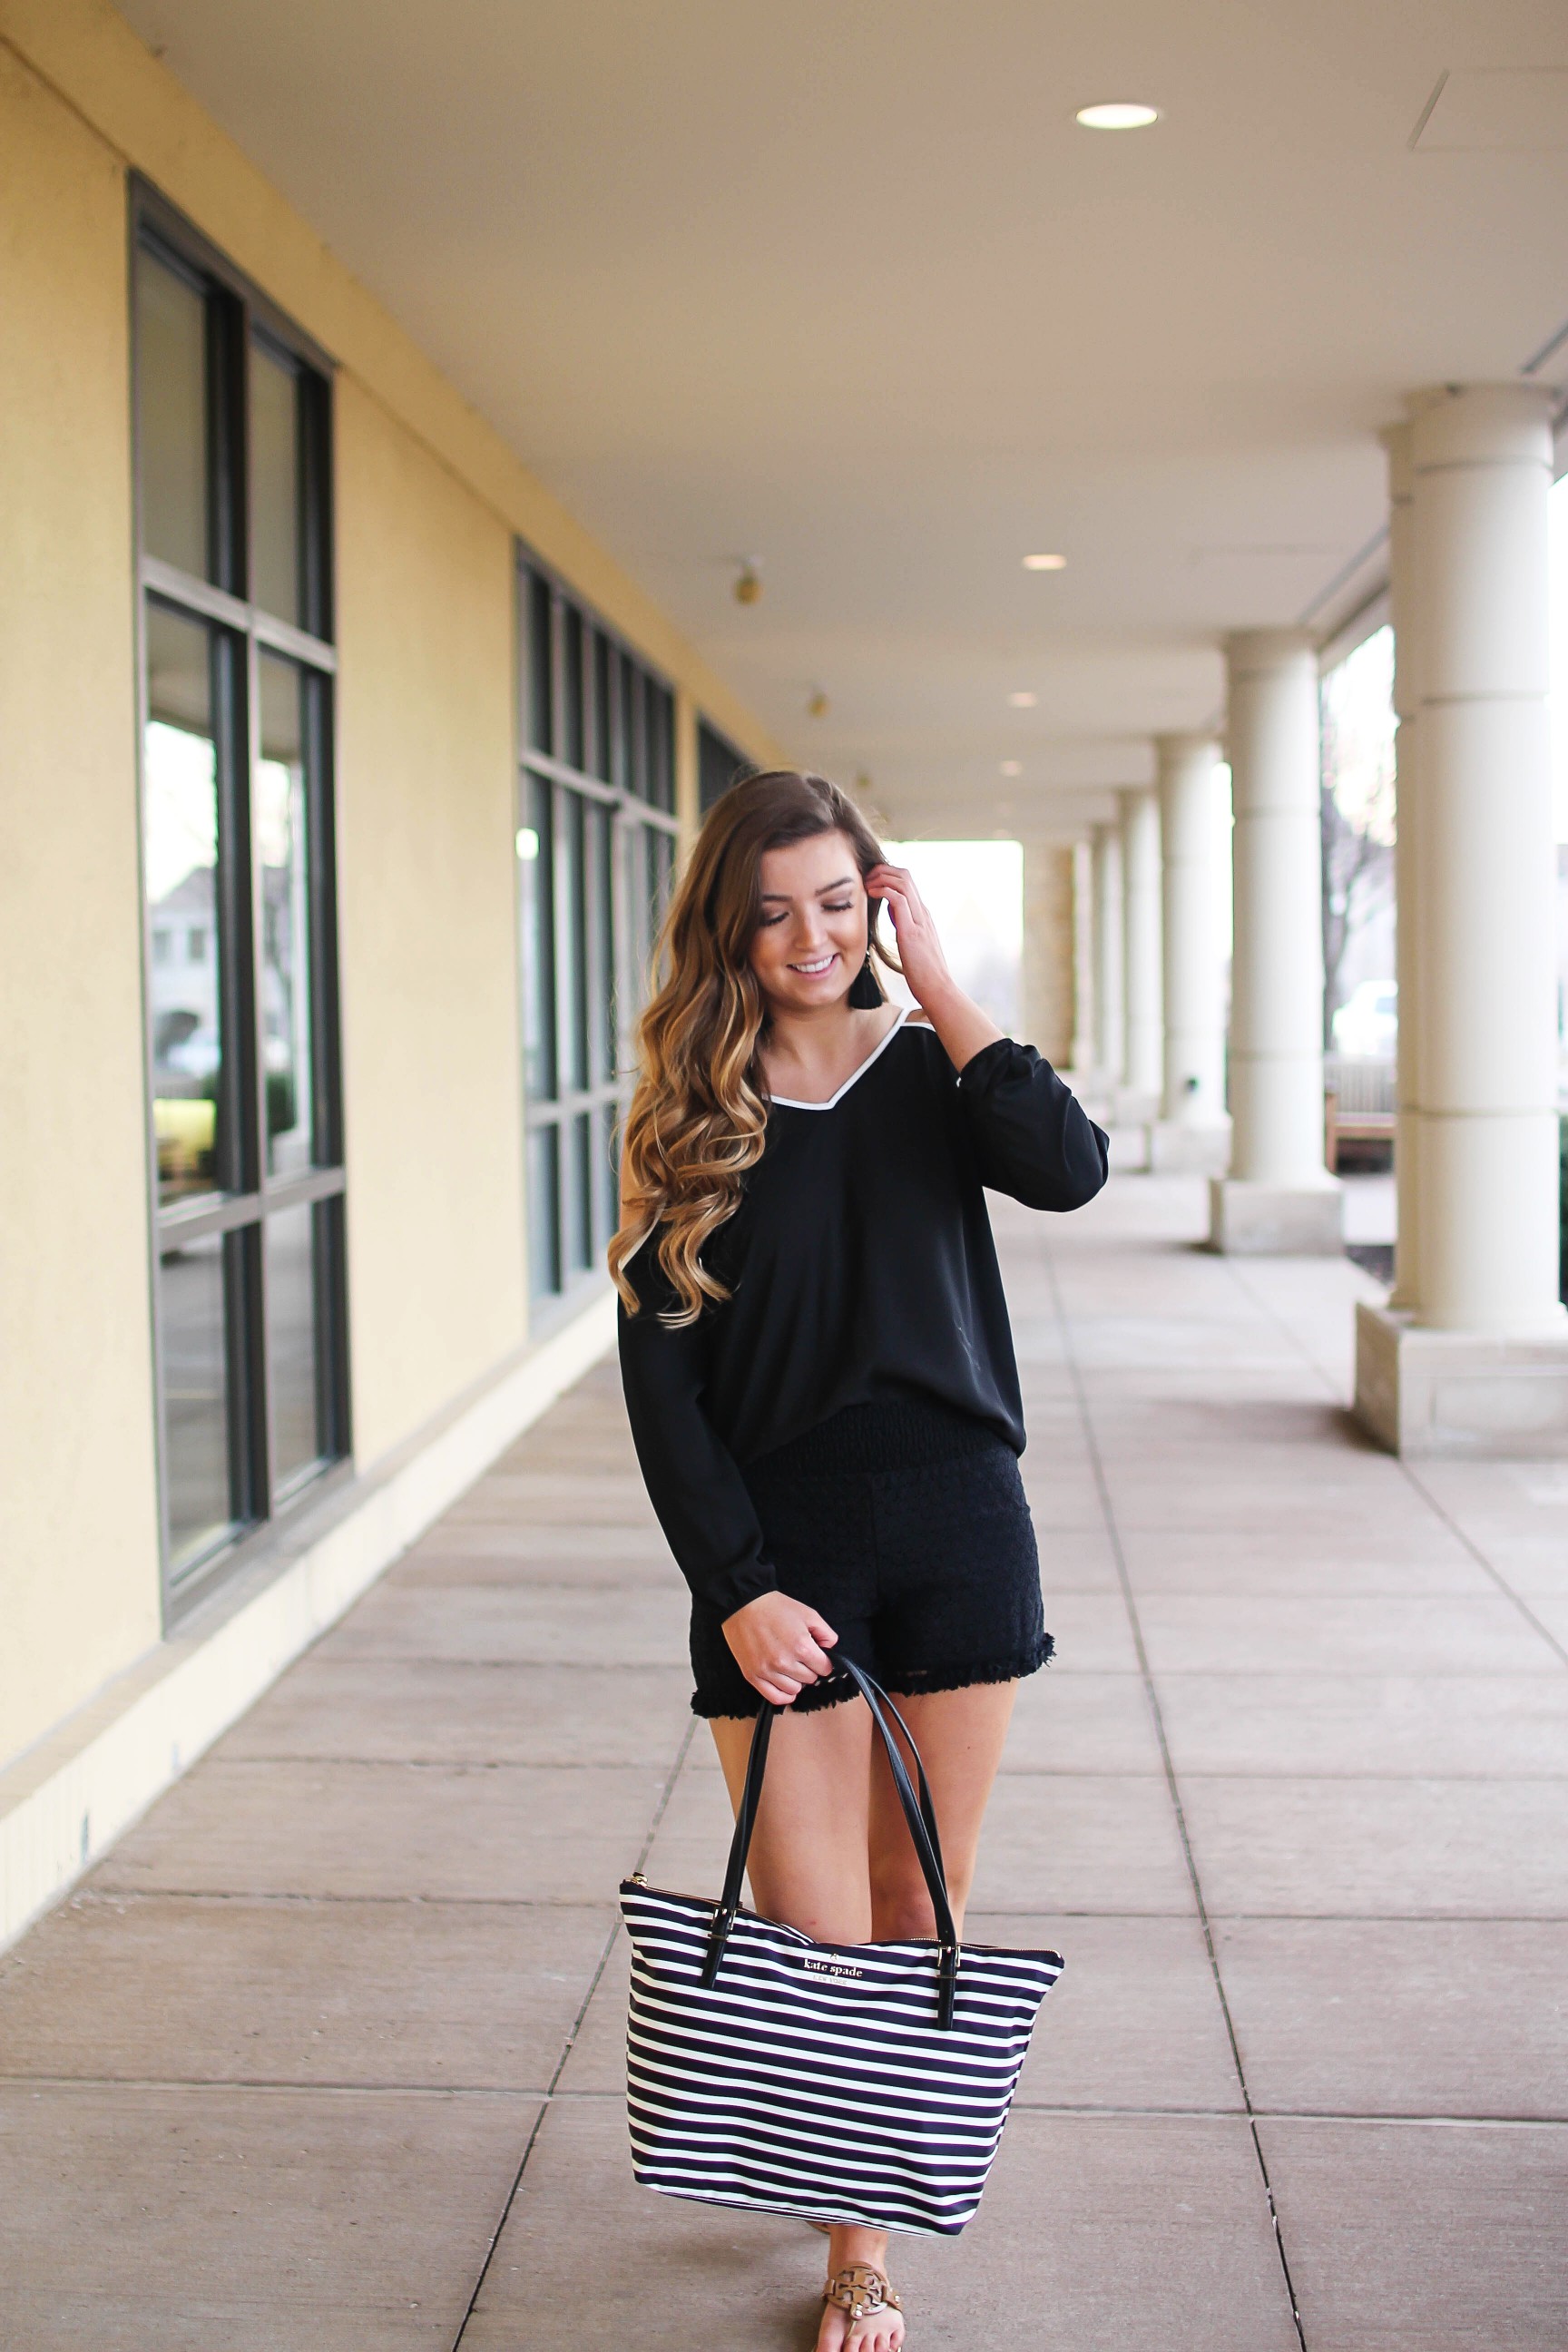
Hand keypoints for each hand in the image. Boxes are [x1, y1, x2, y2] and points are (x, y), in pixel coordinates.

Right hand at [722, 1591, 837, 1705]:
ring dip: (796, 1680)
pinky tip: (785, 1684)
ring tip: (790, 1666)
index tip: (816, 1655)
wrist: (743, 1606)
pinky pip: (775, 1697)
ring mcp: (768, 1671)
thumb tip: (831, 1649)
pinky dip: (784, 1695)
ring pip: (794, 1690)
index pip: (824, 1668)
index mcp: (802, 1647)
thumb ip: (826, 1633)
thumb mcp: (808, 1613)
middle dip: (809, 1668)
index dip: (823, 1661)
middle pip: (810, 1679)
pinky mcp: (753, 1676)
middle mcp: (785, 1662)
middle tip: (801, 1656)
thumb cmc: (776, 1608)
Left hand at [864, 863, 954, 1009]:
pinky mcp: (912, 930)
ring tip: (866, 883)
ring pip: (903, 881)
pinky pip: (898, 898)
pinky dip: (883, 890)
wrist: (937, 988)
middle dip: (882, 870)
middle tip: (865, 878)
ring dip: (881, 877)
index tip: (870, 881)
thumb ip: (903, 923)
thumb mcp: (911, 940)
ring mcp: (919, 920)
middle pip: (905, 875)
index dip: (887, 875)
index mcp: (922, 914)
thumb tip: (890, 910)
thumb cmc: (923, 971)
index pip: (907, 882)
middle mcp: (923, 912)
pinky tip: (871, 894)